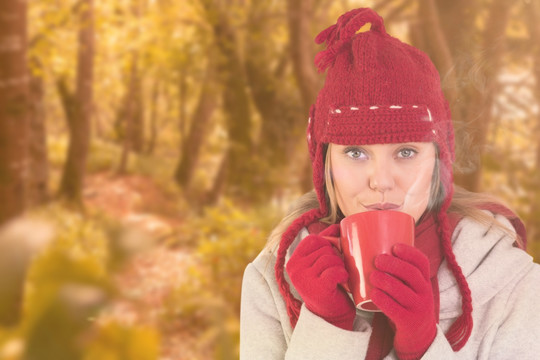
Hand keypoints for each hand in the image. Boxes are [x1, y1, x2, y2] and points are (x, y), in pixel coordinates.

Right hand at [286, 224, 355, 329]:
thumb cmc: (327, 287)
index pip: (314, 239)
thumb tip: (335, 225)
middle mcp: (295, 268)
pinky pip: (336, 271)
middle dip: (336, 257)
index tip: (331, 258)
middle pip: (324, 248)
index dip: (327, 245)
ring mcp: (305, 278)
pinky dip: (343, 275)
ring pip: (331, 259)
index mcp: (294, 260)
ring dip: (340, 267)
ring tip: (339, 278)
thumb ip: (325, 244)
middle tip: (336, 271)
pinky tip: (342, 283)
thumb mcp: (320, 264)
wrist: (330, 317)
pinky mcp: (317, 288)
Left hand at [370, 244, 436, 359]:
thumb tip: (370, 248)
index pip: (422, 263)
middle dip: (394, 265)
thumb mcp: (410, 288)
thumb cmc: (407, 304)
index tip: (394, 247)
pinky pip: (396, 310)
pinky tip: (373, 294)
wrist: (419, 337)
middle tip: (378, 260)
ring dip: (386, 281)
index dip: (410, 253)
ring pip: (403, 292)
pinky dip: (383, 300)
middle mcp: (424, 293)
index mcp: (424, 281)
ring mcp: (418, 309)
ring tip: (372, 276)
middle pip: (412, 274)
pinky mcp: (408, 323)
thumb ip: (398, 273)